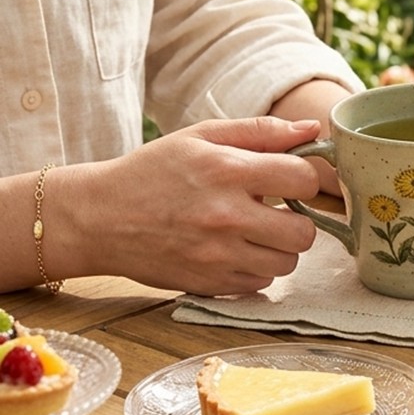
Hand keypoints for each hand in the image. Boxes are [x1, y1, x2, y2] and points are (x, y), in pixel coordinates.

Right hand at [58, 117, 325, 294]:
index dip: (307, 179)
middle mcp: (226, 217)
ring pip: (287, 264)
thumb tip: (313, 129)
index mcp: (227, 171)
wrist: (99, 218)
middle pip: (304, 232)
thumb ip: (262, 131)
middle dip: (300, 220)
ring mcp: (217, 256)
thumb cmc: (154, 171)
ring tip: (258, 231)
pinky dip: (257, 269)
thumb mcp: (203, 136)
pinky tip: (237, 250)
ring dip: (281, 248)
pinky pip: (260, 284)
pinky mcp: (208, 285)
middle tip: (279, 211)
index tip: (293, 181)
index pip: (304, 179)